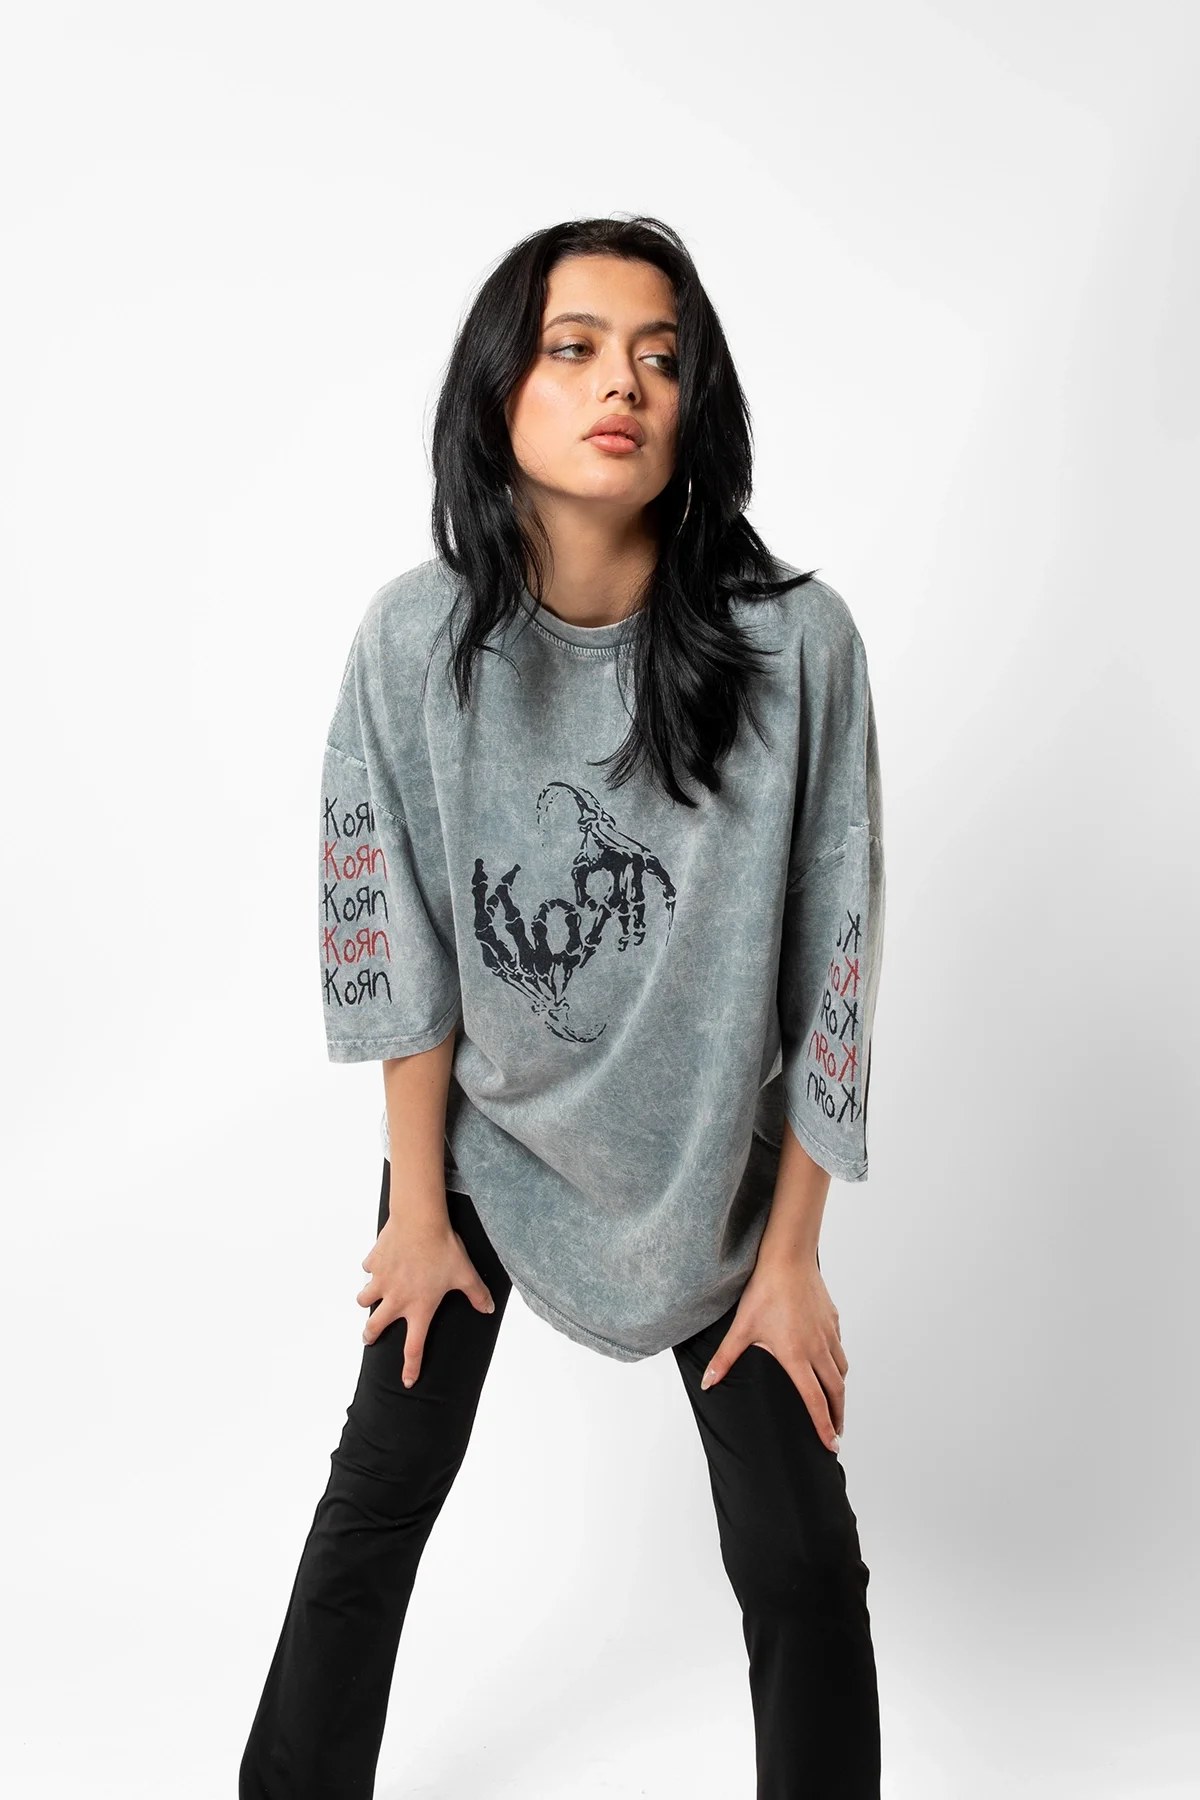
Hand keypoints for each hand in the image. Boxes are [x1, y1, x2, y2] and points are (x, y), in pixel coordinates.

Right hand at [357, 1213, 495, 1384]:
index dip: (411, 1367)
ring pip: (364, 1299)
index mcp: (419, 1307)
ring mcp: (381, 1280)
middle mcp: (396, 1299)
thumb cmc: (443, 1248)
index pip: (414, 1347)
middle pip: (375, 1328)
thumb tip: (489, 1309)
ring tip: (371, 1298)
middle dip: (370, 1336)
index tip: (407, 1381)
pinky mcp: (374, 1262)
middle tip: (369, 1338)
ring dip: (367, 1300)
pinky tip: (380, 1263)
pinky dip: (372, 1269)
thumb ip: (478, 1294)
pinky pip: (368, 1269)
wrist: (420, 1220)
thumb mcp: (466, 1273)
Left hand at [699, 1254, 846, 1452]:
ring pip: (841, 1370)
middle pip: (836, 1391)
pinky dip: (838, 1363)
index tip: (830, 1444)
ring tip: (836, 1403)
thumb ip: (724, 1359)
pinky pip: (839, 1347)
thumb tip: (708, 1384)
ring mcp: (828, 1333)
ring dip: (840, 1391)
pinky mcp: (832, 1319)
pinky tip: (831, 1364)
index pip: (815, 1400)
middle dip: (837, 1416)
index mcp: (797, 1356)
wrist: (787, 1258)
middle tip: (836, 1434)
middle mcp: (818, 1348)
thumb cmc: (764, 1292)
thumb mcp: (741, 1328)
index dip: (823, 1425)